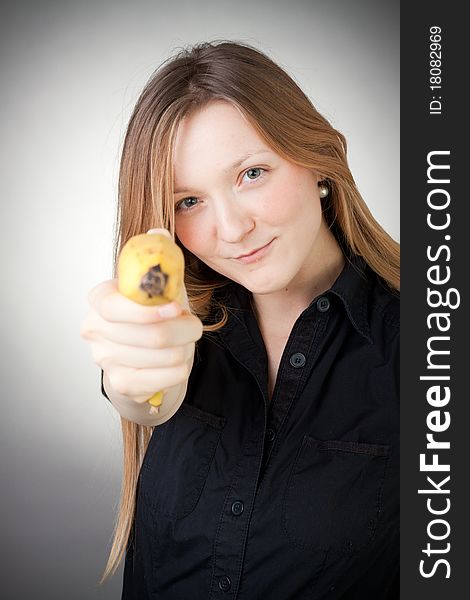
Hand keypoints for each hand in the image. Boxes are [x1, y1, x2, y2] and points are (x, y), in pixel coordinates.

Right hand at [80, 231, 201, 407]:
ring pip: (163, 357)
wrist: (148, 357)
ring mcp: (105, 360)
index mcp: (100, 300)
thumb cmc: (154, 316)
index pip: (115, 307)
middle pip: (150, 336)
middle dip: (184, 331)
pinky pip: (164, 378)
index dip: (148, 311)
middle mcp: (95, 330)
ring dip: (185, 349)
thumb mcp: (160, 286)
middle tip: (194, 326)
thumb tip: (158, 235)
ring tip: (184, 343)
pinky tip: (177, 362)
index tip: (176, 309)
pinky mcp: (122, 384)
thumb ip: (160, 259)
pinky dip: (180, 370)